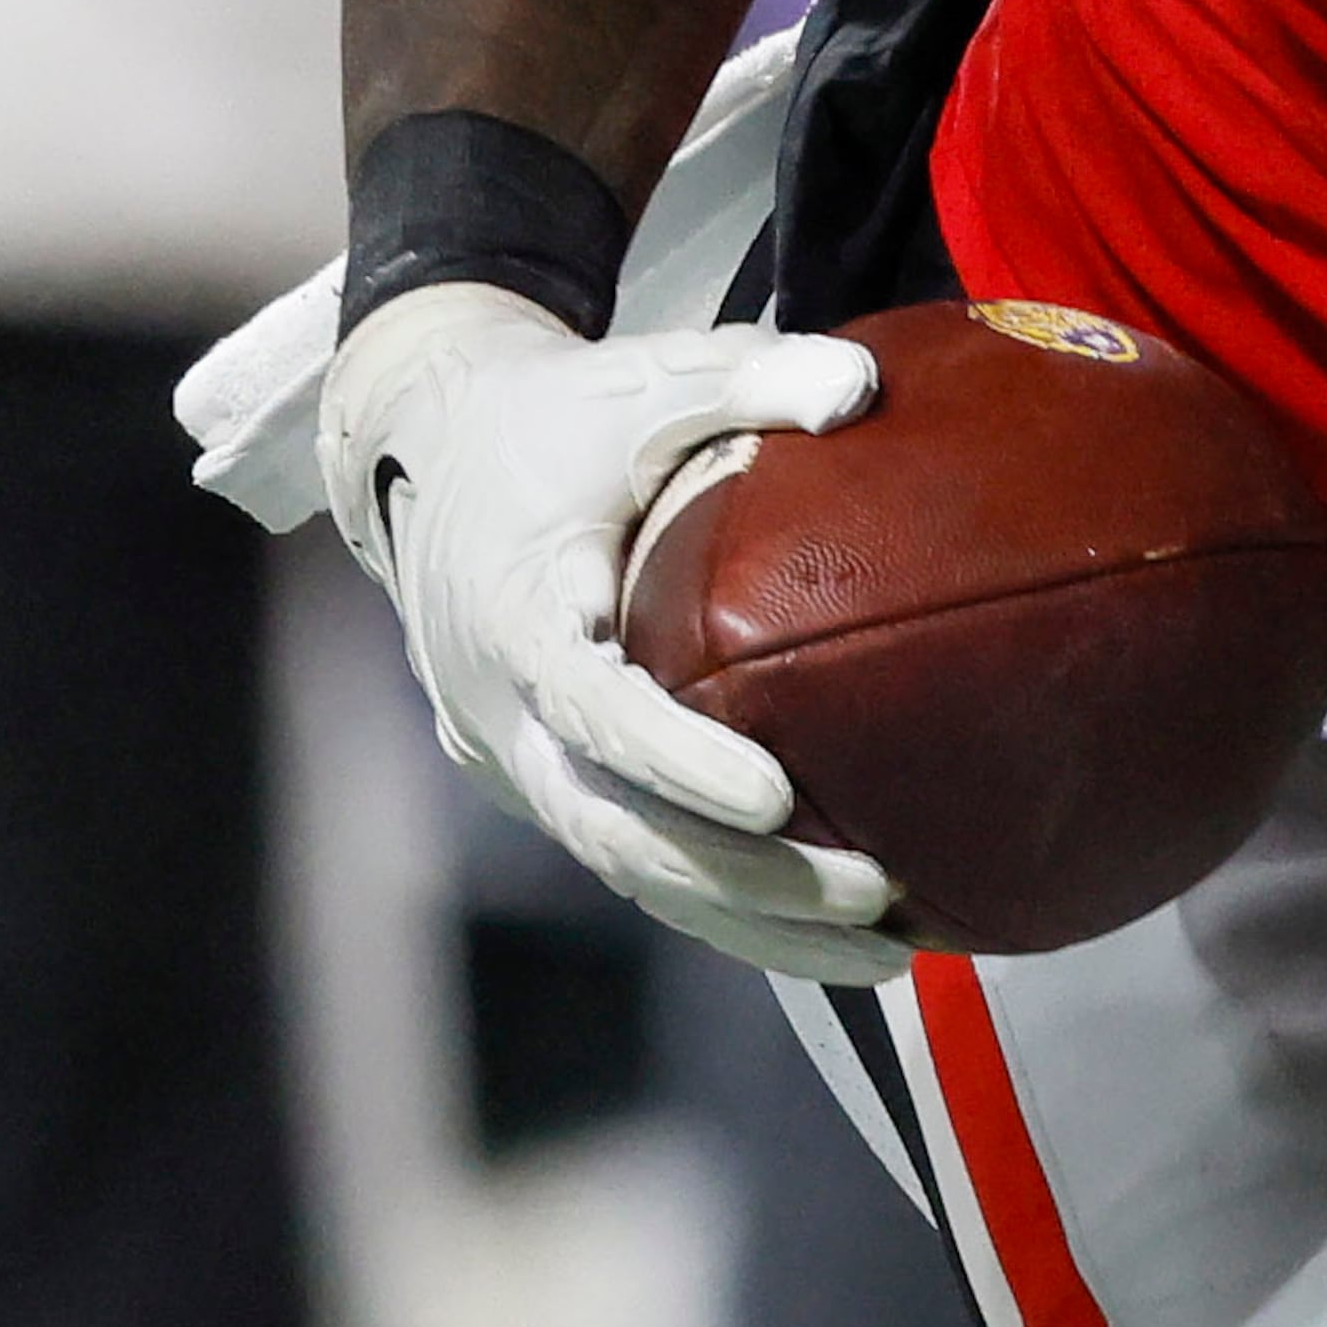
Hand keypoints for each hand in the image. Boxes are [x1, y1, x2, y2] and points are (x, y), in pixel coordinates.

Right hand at [319, 278, 893, 980]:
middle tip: (875, 893)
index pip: (594, 712)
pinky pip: (633, 858)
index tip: (776, 798)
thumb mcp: (646, 378)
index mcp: (515, 615)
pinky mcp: (547, 781)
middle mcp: (502, 713)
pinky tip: (833, 935)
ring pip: (629, 871)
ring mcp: (517, 761)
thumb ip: (752, 376)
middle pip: (617, 831)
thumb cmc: (559, 416)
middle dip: (745, 882)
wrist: (437, 454)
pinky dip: (725, 903)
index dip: (678, 763)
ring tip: (889, 950)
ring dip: (752, 923)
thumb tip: (862, 389)